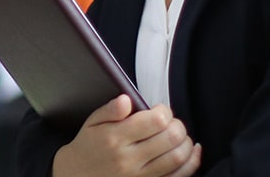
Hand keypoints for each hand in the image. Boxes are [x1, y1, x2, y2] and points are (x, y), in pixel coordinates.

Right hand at [50, 95, 200, 176]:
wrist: (77, 176)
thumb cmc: (88, 146)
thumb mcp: (91, 123)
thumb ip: (110, 110)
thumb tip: (126, 100)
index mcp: (115, 138)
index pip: (155, 120)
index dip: (164, 111)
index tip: (159, 110)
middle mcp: (129, 158)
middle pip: (170, 137)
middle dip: (177, 124)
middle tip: (171, 122)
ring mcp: (140, 176)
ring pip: (178, 157)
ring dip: (186, 141)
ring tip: (179, 134)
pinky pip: (178, 176)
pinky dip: (191, 162)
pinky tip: (192, 150)